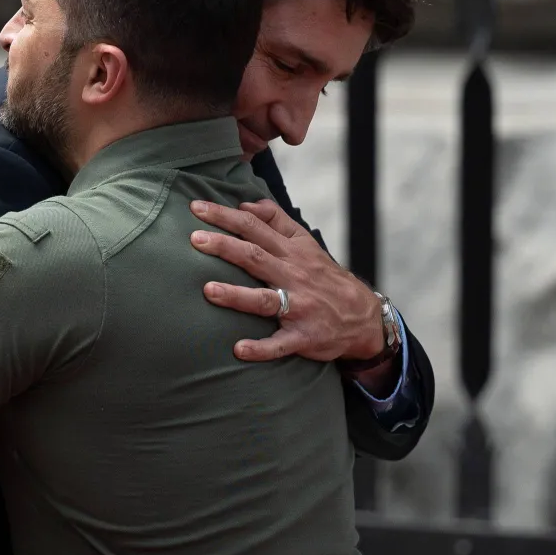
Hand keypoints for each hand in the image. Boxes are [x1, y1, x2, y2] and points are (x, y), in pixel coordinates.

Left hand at [189, 199, 384, 366]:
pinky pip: (280, 344)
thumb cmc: (323, 276)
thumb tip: (245, 204)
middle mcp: (294, 276)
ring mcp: (299, 308)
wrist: (362, 316)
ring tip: (209, 291)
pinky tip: (240, 349)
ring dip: (237, 295)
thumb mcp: (306, 243)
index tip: (197, 208)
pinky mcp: (303, 337)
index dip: (226, 216)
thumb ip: (276, 220)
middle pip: (255, 258)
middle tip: (194, 239)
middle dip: (224, 247)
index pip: (255, 227)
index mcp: (292, 252)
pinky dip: (261, 348)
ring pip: (265, 300)